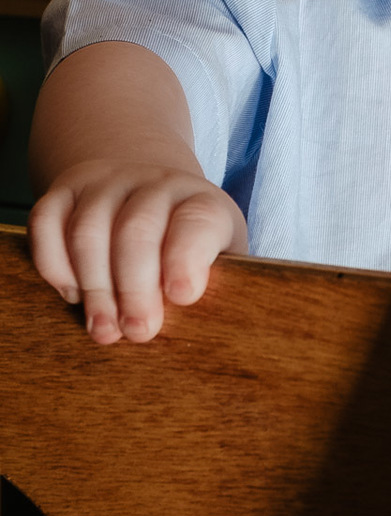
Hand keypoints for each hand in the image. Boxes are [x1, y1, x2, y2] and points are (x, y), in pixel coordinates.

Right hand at [28, 159, 247, 344]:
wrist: (147, 193)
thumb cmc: (188, 244)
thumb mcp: (218, 259)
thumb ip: (217, 288)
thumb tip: (202, 331)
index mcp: (202, 202)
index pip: (198, 221)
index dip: (187, 259)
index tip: (183, 296)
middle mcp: (154, 185)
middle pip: (136, 231)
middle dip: (135, 288)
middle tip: (139, 331)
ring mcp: (106, 184)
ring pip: (87, 232)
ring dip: (95, 287)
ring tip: (105, 329)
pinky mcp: (65, 191)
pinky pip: (46, 223)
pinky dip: (54, 265)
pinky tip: (73, 295)